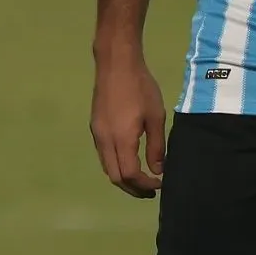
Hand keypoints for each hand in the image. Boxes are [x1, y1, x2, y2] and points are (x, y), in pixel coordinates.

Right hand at [90, 51, 169, 197]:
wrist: (116, 63)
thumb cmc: (140, 87)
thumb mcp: (156, 117)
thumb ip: (157, 147)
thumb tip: (158, 170)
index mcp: (121, 139)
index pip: (130, 175)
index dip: (145, 185)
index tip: (160, 184)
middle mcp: (104, 140)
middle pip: (115, 177)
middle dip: (133, 188)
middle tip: (151, 191)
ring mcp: (97, 134)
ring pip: (107, 167)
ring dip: (123, 178)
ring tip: (142, 179)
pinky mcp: (95, 126)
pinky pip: (103, 155)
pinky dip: (116, 165)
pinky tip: (129, 159)